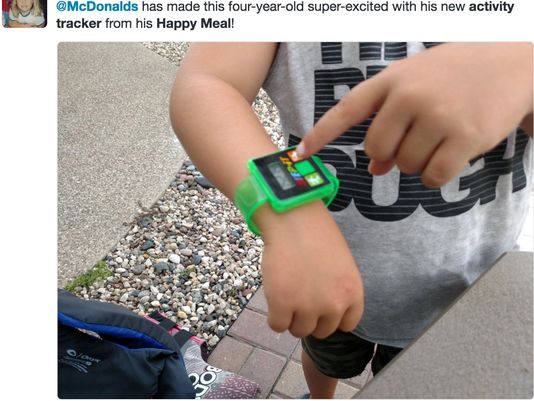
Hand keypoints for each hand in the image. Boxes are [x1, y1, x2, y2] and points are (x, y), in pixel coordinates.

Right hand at [254, 201, 363, 338]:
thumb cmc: (316, 234)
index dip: (331, 316)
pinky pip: (277, 326)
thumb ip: (338, 289)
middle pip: (321, 331)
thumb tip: (323, 309)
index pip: (347, 324)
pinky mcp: (282, 305)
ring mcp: (308, 307)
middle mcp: (334, 304)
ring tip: (286, 295)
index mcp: (353, 293)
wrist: (293, 219)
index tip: (321, 306)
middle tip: (299, 298)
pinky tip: (275, 298)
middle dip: (310, 318)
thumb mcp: (341, 264)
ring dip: (291, 318)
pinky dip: (274, 316)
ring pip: (298, 330)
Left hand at [297, 43, 532, 187]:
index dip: (321, 135)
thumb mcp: (416, 84)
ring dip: (416, 163)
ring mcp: (437, 116)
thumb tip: (375, 169)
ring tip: (438, 139)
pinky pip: (432, 177)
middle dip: (389, 155)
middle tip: (412, 141)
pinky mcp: (465, 136)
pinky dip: (435, 176)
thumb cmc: (454, 74)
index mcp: (392, 79)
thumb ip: (389, 120)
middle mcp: (410, 95)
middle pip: (376, 149)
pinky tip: (448, 157)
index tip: (300, 155)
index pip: (347, 111)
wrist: (512, 61)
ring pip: (405, 165)